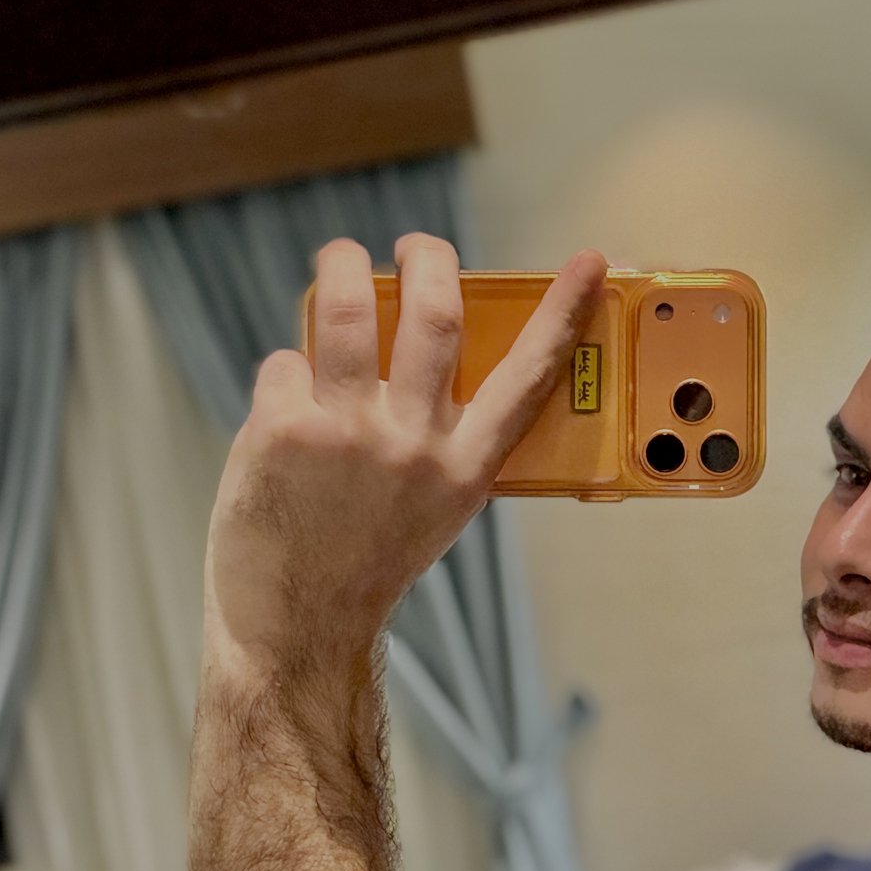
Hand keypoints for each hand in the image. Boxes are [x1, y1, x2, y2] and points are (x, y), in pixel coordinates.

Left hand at [201, 232, 606, 681]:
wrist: (298, 626)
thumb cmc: (365, 561)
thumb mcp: (434, 505)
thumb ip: (438, 435)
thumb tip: (413, 347)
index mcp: (465, 466)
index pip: (528, 376)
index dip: (561, 313)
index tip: (588, 262)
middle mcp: (414, 443)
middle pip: (433, 313)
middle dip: (426, 257)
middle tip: (413, 245)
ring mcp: (346, 433)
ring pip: (347, 309)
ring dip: (342, 265)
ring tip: (341, 257)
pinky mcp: (282, 431)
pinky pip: (285, 363)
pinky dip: (285, 374)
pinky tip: (284, 409)